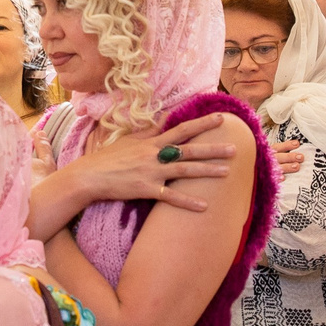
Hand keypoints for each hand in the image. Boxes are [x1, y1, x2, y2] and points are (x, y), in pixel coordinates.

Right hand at [73, 115, 235, 209]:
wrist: (89, 176)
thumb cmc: (107, 159)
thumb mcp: (129, 141)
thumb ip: (148, 133)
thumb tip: (163, 121)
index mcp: (151, 142)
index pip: (181, 129)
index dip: (202, 124)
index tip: (221, 118)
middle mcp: (154, 155)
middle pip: (189, 149)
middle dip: (213, 148)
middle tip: (236, 148)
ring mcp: (152, 173)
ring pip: (185, 170)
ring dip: (207, 171)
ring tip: (227, 172)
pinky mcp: (146, 190)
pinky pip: (171, 197)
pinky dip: (188, 202)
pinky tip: (205, 206)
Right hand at [269, 140, 307, 177]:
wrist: (255, 173)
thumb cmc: (269, 161)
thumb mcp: (273, 153)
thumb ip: (283, 149)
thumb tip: (297, 144)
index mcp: (270, 152)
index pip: (278, 147)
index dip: (287, 145)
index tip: (297, 144)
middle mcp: (269, 159)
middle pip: (279, 157)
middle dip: (290, 157)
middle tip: (300, 157)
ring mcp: (268, 169)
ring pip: (278, 167)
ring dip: (287, 167)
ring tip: (297, 166)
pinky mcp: (268, 178)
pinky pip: (272, 178)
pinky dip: (277, 178)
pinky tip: (283, 177)